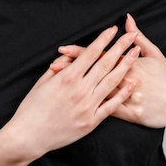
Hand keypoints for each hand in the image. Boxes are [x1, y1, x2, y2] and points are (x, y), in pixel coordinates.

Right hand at [8, 26, 140, 159]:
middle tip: (132, 35)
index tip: (113, 29)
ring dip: (126, 66)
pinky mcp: (91, 121)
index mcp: (67, 77)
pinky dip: (123, 94)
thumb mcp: (42, 81)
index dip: (103, 39)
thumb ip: (59, 66)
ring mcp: (88, 105)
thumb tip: (71, 54)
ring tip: (137, 54)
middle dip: (120, 47)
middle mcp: (80, 89)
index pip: (90, 53)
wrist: (29, 136)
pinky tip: (132, 84)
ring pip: (112, 81)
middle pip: (105, 63)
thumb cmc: (32, 107)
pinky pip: (111, 106)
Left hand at [51, 15, 165, 129]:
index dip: (81, 52)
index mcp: (132, 64)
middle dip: (74, 68)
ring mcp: (130, 97)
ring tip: (60, 85)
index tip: (63, 49)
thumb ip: (139, 37)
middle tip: (54, 64)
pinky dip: (94, 108)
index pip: (101, 55)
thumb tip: (127, 19)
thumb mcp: (155, 54)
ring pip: (99, 91)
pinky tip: (78, 107)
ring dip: (79, 87)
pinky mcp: (132, 114)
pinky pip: (111, 111)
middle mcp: (129, 79)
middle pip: (96, 72)